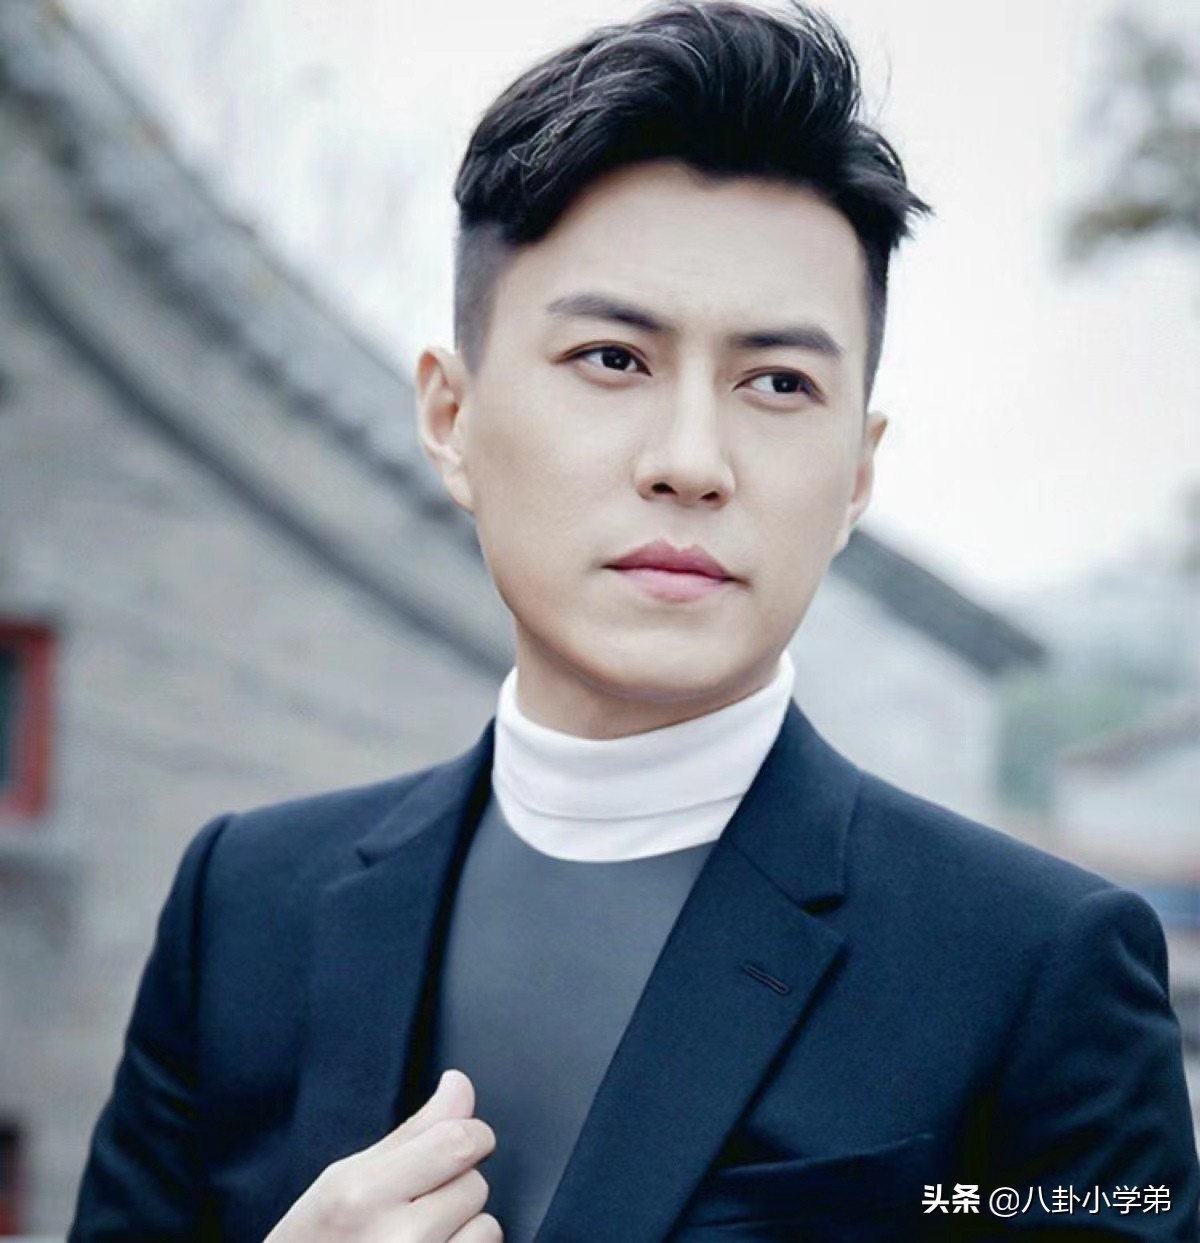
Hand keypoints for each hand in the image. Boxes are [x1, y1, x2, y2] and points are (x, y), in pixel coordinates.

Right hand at [265, 1068, 500, 1241]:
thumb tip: (459, 1083)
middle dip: (455, 1189)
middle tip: (416, 1209)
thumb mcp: (342, 1181)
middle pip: (475, 1184)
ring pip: (487, 1228)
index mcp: (362, 1194)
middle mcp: (396, 1240)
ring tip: (421, 1241)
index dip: (474, 1134)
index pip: (458, 1142)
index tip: (467, 1139)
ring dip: (465, 1230)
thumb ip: (413, 1131)